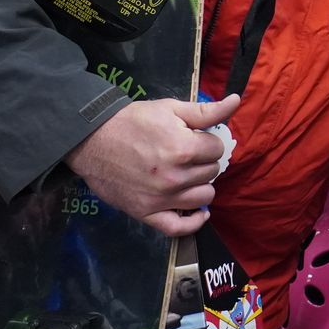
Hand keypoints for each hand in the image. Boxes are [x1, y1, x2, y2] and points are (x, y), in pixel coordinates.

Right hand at [64, 94, 239, 237]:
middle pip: (211, 172)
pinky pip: (178, 228)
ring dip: (200, 185)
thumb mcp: (171, 109)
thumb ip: (207, 111)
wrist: (92, 140)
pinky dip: (193, 222)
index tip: (196, 139)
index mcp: (183, 148)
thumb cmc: (133, 121)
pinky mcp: (146, 213)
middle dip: (204, 161)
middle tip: (188, 155)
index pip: (217, 149)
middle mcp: (175, 177)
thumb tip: (236, 101)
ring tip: (188, 175)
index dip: (208, 141)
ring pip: (203, 197)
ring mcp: (161, 198)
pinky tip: (199, 212)